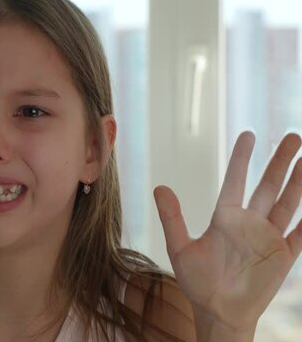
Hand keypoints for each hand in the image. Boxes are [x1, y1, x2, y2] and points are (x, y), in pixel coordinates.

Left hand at [153, 131, 301, 331]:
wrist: (217, 312)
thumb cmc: (197, 281)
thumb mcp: (180, 248)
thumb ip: (172, 218)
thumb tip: (159, 187)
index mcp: (225, 217)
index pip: (236, 181)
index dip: (242, 158)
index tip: (248, 134)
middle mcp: (249, 222)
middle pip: (268, 186)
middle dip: (280, 162)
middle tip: (293, 136)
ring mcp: (268, 237)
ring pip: (287, 203)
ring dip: (298, 182)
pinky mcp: (282, 255)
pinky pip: (300, 234)